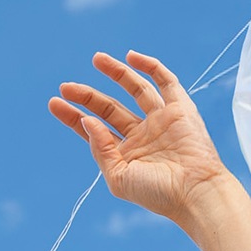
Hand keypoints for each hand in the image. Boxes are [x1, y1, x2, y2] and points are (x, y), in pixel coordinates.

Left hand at [49, 51, 231, 226]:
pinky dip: (150, 67)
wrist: (196, 193)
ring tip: (96, 59)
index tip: (54, 102)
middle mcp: (142, 135)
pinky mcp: (181, 109)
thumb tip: (86, 120)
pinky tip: (131, 57)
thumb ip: (101, 149)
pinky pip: (166, 82)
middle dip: (87, 96)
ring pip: (135, 89)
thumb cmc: (158, 193)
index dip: (73, 116)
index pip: (95, 129)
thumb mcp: (119, 177)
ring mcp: (161, 120)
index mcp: (126, 154)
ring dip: (116, 72)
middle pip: (110, 108)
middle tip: (66, 86)